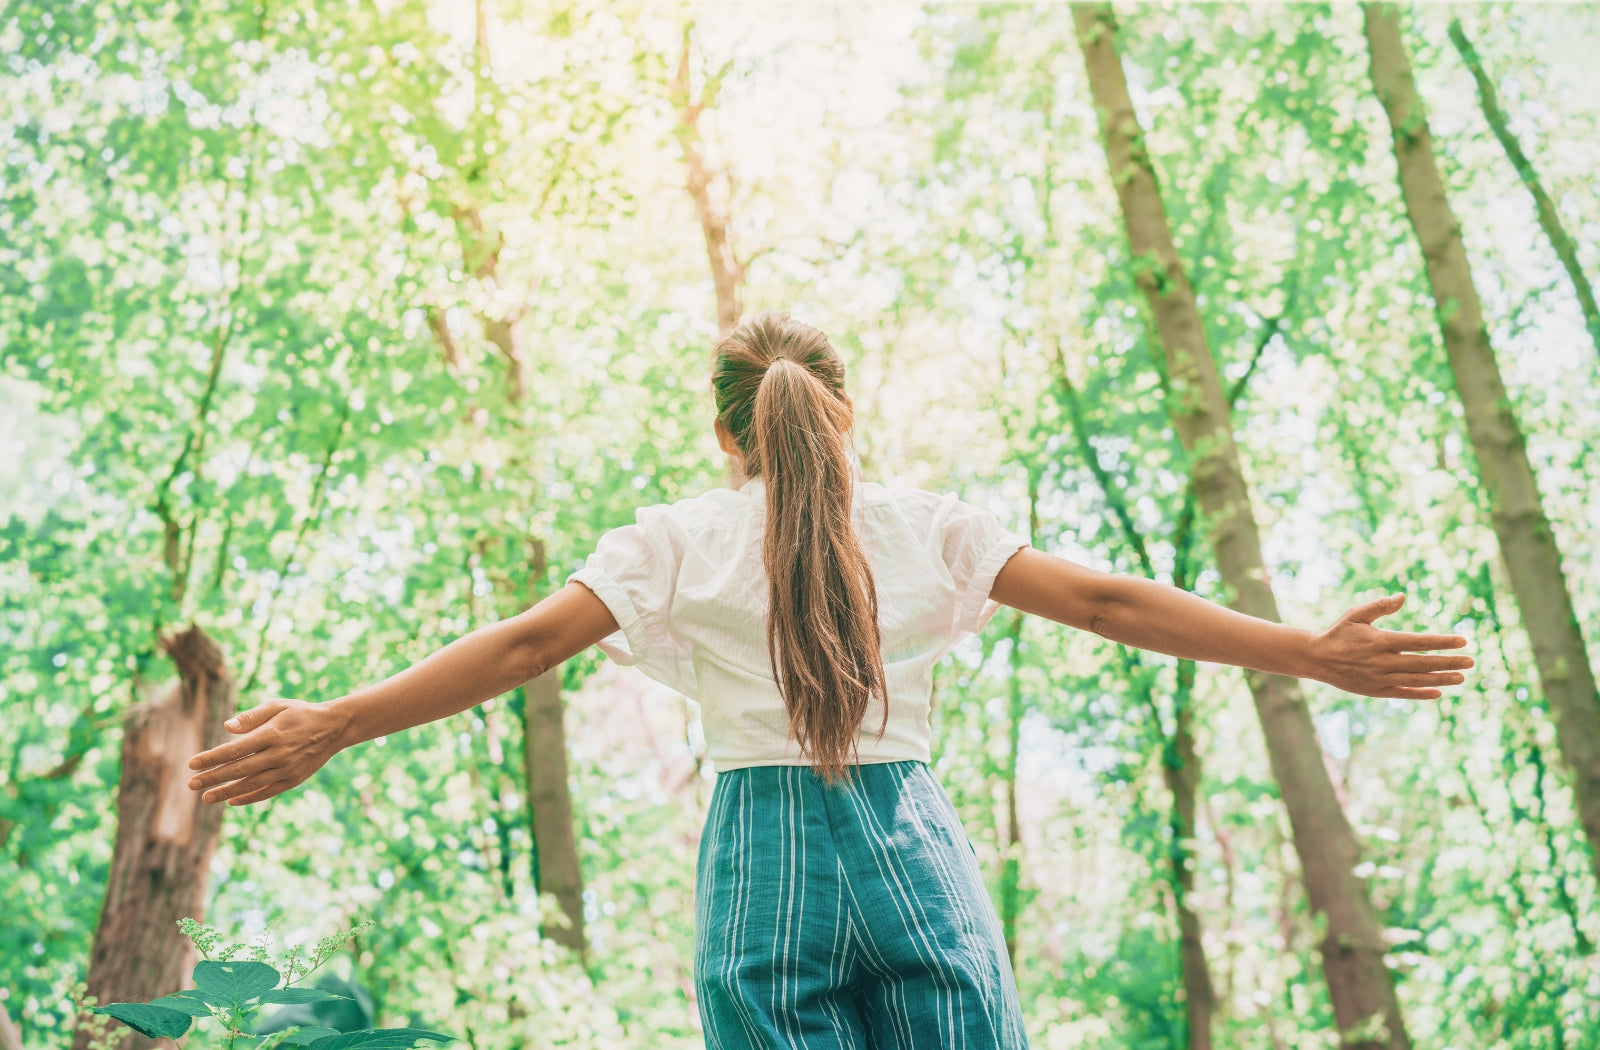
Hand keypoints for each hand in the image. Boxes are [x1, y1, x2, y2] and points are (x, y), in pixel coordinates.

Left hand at [187, 698, 347, 805]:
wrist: (334, 727)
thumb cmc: (300, 713)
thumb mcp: (277, 705)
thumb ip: (251, 716)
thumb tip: (226, 726)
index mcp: (271, 734)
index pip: (234, 749)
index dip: (211, 758)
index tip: (192, 764)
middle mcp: (278, 754)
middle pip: (238, 769)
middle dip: (212, 777)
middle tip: (191, 784)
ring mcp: (286, 769)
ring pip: (251, 784)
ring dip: (226, 792)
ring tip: (205, 798)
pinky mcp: (293, 779)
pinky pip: (267, 792)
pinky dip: (249, 798)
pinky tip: (232, 801)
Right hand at [1308, 594, 1473, 699]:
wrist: (1316, 658)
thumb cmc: (1338, 632)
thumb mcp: (1356, 614)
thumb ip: (1380, 606)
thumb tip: (1403, 597)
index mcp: (1380, 640)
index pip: (1418, 642)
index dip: (1442, 642)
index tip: (1462, 641)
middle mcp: (1381, 661)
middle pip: (1422, 663)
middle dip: (1448, 662)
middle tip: (1470, 661)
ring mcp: (1378, 678)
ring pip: (1416, 680)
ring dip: (1440, 678)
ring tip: (1461, 677)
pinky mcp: (1374, 691)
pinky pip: (1402, 693)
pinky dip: (1420, 694)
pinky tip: (1438, 692)